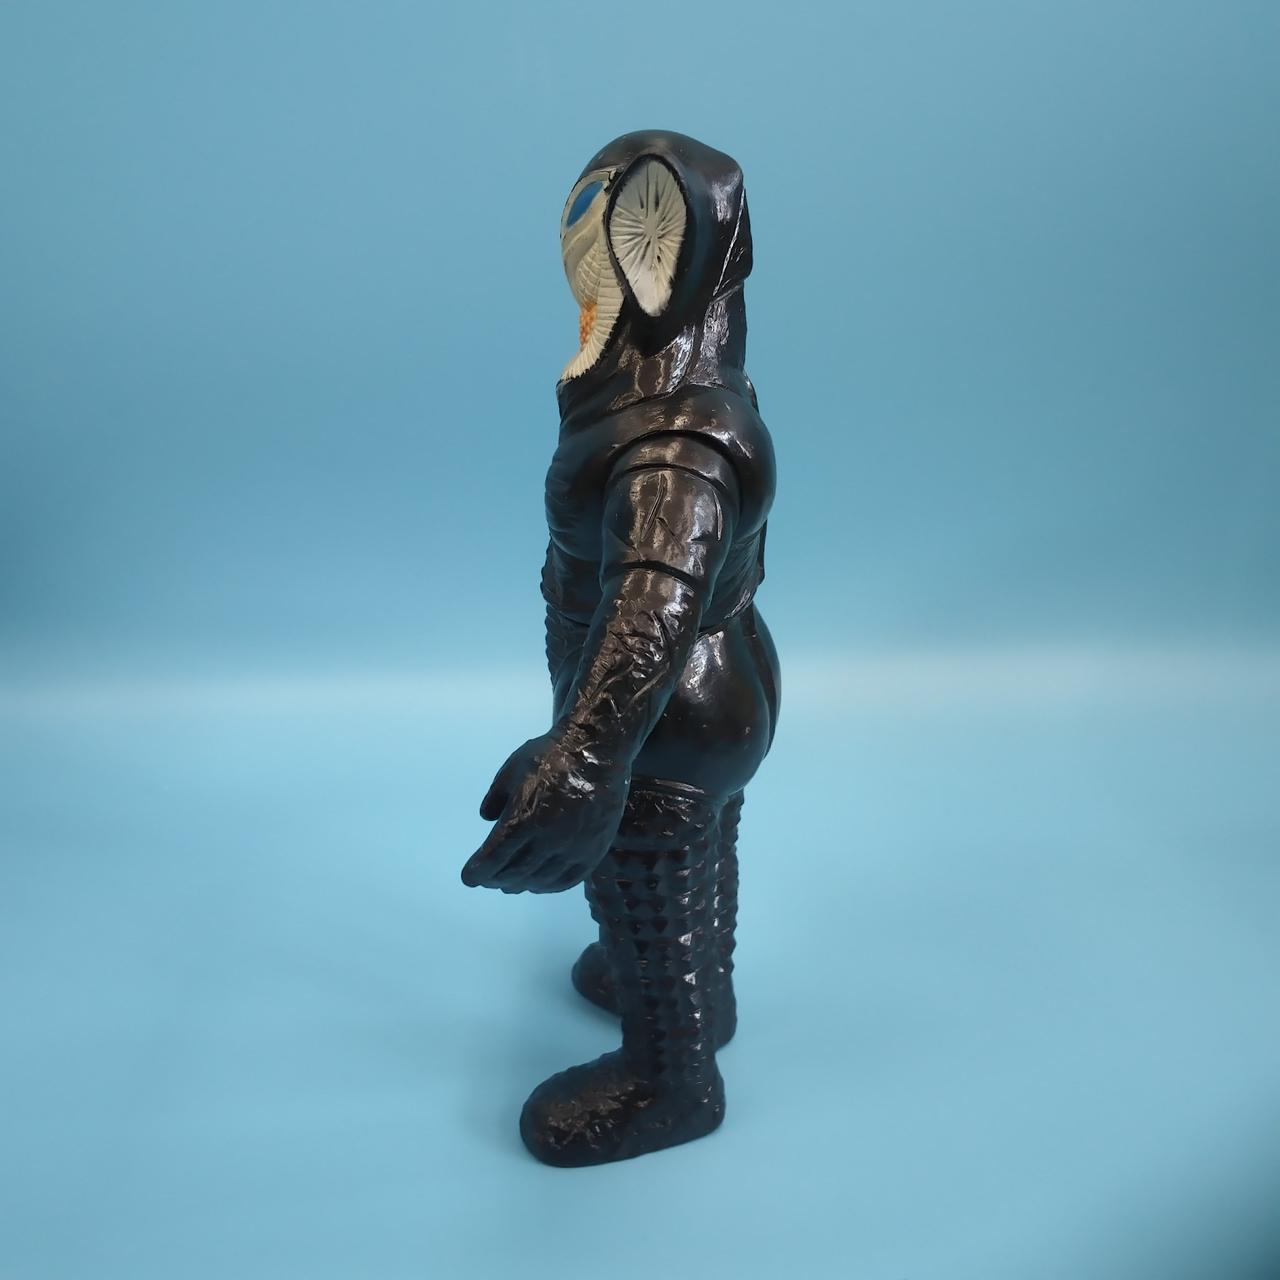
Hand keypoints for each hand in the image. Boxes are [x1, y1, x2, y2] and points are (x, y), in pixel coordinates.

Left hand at [461, 730, 627, 893]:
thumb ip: (495, 798)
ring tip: (511, 883)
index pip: (494, 858)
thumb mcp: (511, 770)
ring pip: (540, 880)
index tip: (469, 878)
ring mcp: (573, 848)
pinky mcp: (593, 851)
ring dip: (521, 884)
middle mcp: (547, 839)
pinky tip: (540, 883)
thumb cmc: (551, 757)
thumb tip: (487, 819)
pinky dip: (549, 886)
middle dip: (496, 879)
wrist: (597, 752)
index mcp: (523, 818)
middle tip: (488, 879)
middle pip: (515, 872)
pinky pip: (567, 880)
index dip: (478, 872)